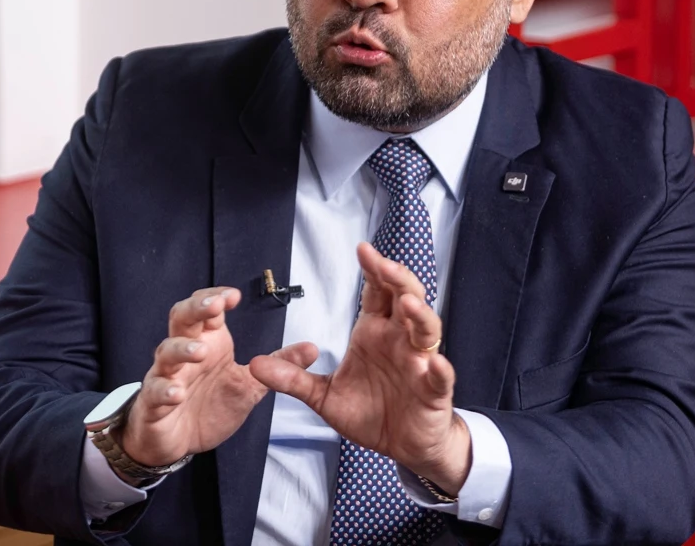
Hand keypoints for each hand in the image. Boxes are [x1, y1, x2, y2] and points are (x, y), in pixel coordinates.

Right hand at [118, 287, 316, 468]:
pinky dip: (164, 390)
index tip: (234, 296)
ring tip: (201, 352)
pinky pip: (155, 392)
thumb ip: (278, 365)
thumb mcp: (250, 385)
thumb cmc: (209, 405)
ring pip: (166, 352)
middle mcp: (184, 353)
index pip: (205, 308)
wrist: (177, 440)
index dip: (216, 297)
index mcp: (208, 343)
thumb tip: (312, 348)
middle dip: (195, 309)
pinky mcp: (154, 404)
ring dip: (182, 349)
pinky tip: (176, 392)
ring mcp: (166, 376)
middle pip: (182, 319)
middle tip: (213, 306)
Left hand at [249, 242, 470, 492]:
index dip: (373, 270)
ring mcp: (420, 364)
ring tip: (408, 304)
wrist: (402, 445)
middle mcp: (400, 340)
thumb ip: (292, 379)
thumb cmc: (370, 412)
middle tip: (384, 265)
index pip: (377, 293)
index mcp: (375, 333)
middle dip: (397, 280)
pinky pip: (440, 377)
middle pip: (406, 299)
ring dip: (420, 315)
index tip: (362, 249)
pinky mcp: (433, 392)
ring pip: (427, 330)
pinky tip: (435, 364)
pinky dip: (439, 370)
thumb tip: (255, 364)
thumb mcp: (323, 396)